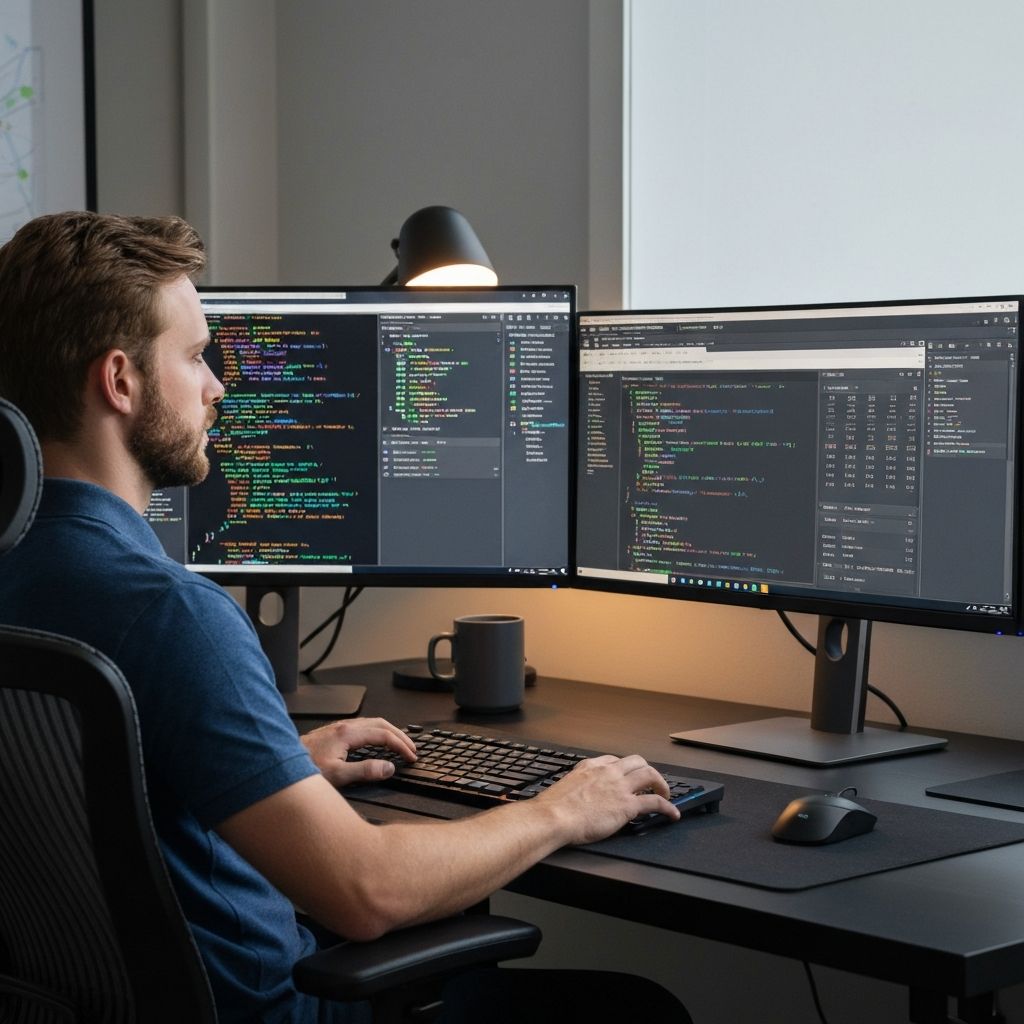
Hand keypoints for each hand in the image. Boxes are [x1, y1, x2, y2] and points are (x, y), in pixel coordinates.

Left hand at [301, 717, 416, 787]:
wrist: (278, 763)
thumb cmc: (304, 770)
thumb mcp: (337, 775)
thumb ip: (365, 771)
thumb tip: (388, 768)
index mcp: (348, 734)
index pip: (384, 735)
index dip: (400, 745)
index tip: (411, 756)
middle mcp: (344, 727)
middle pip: (381, 724)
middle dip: (399, 735)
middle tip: (412, 749)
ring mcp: (338, 728)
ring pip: (372, 723)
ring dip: (389, 732)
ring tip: (399, 743)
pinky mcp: (333, 733)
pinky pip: (363, 726)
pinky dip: (377, 732)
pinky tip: (375, 742)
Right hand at [533, 754, 678, 844]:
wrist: (554, 817)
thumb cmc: (554, 808)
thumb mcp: (565, 787)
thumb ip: (577, 786)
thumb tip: (577, 796)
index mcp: (590, 767)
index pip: (614, 760)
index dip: (625, 769)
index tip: (628, 776)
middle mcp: (608, 772)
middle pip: (637, 762)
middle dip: (647, 771)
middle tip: (651, 783)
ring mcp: (619, 787)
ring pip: (650, 775)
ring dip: (661, 784)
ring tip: (666, 795)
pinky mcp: (627, 805)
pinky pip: (655, 802)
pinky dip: (667, 807)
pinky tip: (672, 814)